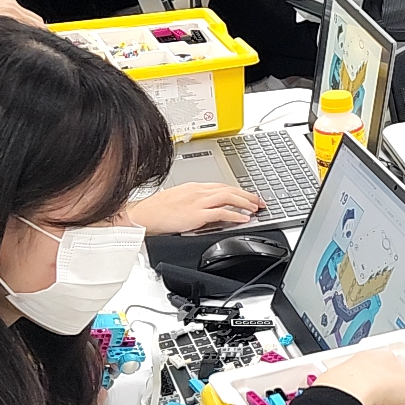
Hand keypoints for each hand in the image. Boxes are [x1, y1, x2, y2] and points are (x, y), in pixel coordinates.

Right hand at [125, 182, 265, 233]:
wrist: (144, 215)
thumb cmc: (157, 209)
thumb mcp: (179, 199)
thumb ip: (194, 200)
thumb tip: (207, 207)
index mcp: (195, 187)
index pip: (222, 185)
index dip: (238, 190)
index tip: (248, 195)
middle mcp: (199, 191)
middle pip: (229, 189)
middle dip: (247, 195)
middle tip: (259, 201)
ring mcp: (198, 202)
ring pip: (228, 198)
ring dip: (245, 203)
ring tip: (255, 209)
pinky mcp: (197, 214)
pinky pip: (221, 213)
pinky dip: (235, 215)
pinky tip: (243, 219)